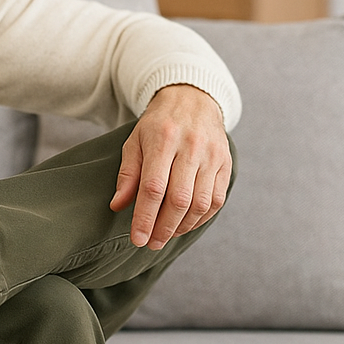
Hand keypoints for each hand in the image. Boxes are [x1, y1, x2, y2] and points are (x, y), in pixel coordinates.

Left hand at [109, 84, 231, 249]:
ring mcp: (212, 156)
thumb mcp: (135, 142)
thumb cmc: (157, 125)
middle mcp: (191, 148)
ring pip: (200, 203)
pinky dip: (201, 218)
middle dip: (163, 228)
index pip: (154, 188)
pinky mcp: (226, 164)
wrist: (192, 100)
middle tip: (151, 243)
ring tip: (166, 235)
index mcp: (162, 140)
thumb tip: (118, 206)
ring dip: (182, 226)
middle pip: (179, 200)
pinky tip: (185, 224)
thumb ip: (128, 174)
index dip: (145, 217)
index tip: (137, 238)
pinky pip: (216, 200)